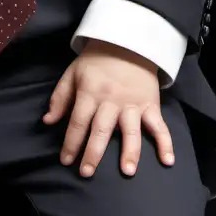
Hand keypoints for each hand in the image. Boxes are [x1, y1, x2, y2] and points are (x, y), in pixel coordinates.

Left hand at [43, 39, 173, 176]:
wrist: (127, 41)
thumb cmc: (96, 61)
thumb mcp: (72, 73)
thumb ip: (60, 97)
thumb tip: (48, 121)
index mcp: (90, 92)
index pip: (78, 122)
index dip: (71, 143)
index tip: (66, 161)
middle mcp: (111, 100)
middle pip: (101, 130)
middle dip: (93, 153)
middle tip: (86, 173)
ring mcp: (133, 103)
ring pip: (131, 130)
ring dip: (130, 151)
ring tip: (127, 171)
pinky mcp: (151, 104)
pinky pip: (159, 125)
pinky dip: (165, 142)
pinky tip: (168, 160)